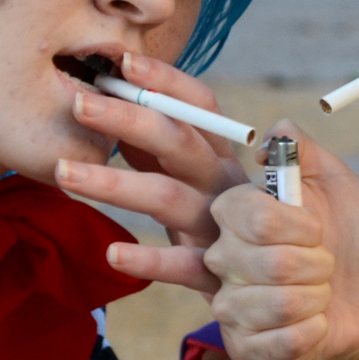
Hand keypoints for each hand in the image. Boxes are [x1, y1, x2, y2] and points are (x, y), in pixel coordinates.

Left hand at [53, 52, 247, 293]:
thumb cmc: (244, 229)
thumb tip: (122, 117)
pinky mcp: (217, 277)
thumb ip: (173, 152)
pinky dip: (149, 261)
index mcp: (224, 158)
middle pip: (178, 143)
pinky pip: (182, 267)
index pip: (199, 107)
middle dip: (128, 117)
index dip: (165, 81)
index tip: (123, 62)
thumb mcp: (213, 182)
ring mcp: (223, 231)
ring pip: (169, 199)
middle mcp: (226, 187)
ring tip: (62, 173)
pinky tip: (112, 254)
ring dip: (115, 183)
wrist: (296, 298)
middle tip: (77, 103)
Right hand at [201, 124, 358, 359]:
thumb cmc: (358, 240)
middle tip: (326, 266)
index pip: (247, 214)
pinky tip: (317, 325)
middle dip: (317, 265)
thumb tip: (275, 131)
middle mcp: (225, 257)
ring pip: (274, 305)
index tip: (318, 229)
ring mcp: (231, 306)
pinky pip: (276, 344)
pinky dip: (312, 333)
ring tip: (322, 295)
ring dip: (318, 300)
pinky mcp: (245, 348)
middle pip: (266, 262)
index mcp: (239, 213)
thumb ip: (308, 151)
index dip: (295, 225)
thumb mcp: (344, 185)